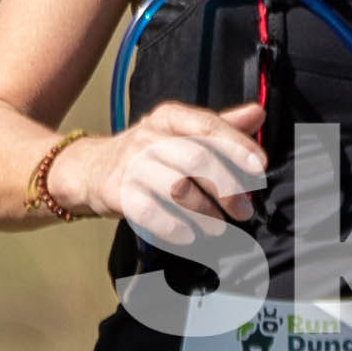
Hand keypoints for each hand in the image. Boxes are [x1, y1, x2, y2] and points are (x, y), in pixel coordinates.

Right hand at [88, 100, 266, 256]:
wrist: (91, 168)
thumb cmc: (147, 152)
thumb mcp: (180, 132)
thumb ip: (220, 126)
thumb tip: (258, 113)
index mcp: (169, 117)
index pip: (208, 126)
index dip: (237, 146)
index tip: (259, 167)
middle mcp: (149, 137)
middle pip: (196, 160)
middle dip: (226, 187)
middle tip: (244, 210)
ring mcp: (131, 165)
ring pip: (176, 188)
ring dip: (204, 212)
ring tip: (220, 227)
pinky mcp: (117, 193)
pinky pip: (150, 213)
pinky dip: (174, 227)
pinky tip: (190, 237)